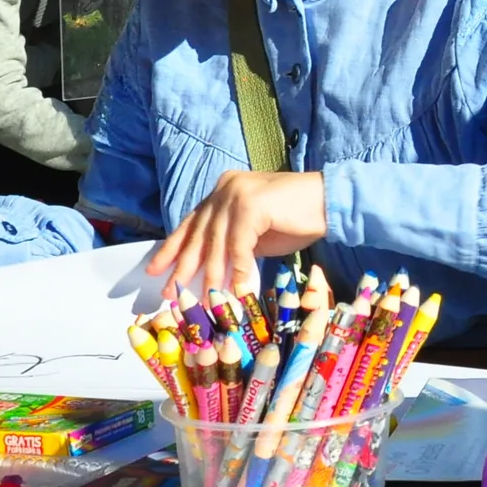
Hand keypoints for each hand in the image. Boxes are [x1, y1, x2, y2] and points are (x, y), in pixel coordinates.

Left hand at [146, 169, 324, 297]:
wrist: (330, 202)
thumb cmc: (296, 219)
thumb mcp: (255, 232)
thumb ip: (231, 242)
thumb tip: (207, 271)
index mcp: (223, 189)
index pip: (192, 222)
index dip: (173, 247)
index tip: (155, 270)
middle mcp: (226, 188)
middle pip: (199, 233)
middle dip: (184, 266)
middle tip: (171, 291)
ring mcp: (239, 194)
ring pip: (217, 242)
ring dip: (212, 275)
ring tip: (207, 299)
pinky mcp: (253, 205)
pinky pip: (239, 245)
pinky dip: (238, 270)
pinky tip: (238, 289)